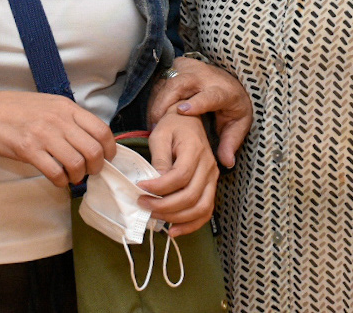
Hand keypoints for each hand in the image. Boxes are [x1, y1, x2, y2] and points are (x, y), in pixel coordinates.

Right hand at [0, 91, 115, 187]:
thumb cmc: (13, 109)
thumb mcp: (47, 104)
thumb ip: (68, 118)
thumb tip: (89, 139)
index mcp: (66, 107)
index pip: (101, 130)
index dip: (110, 149)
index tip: (107, 159)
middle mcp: (58, 119)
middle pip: (93, 150)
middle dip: (96, 167)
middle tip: (89, 173)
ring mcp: (43, 134)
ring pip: (76, 164)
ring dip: (78, 177)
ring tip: (71, 178)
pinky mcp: (27, 150)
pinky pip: (55, 172)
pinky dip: (60, 182)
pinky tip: (57, 180)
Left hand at [139, 113, 218, 236]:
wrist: (188, 122)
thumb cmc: (172, 127)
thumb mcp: (160, 136)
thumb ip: (159, 159)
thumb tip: (155, 183)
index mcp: (195, 150)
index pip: (180, 176)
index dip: (159, 187)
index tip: (140, 187)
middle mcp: (208, 166)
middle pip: (190, 196)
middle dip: (164, 206)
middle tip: (142, 203)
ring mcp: (212, 178)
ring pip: (200, 208)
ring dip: (176, 217)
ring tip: (154, 216)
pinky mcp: (210, 187)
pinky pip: (206, 212)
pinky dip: (191, 225)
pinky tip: (174, 230)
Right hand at [149, 56, 252, 167]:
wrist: (228, 80)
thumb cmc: (233, 105)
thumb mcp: (239, 123)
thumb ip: (231, 142)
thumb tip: (227, 162)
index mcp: (223, 91)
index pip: (210, 96)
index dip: (196, 103)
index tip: (182, 111)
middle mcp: (205, 77)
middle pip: (180, 84)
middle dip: (164, 103)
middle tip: (156, 125)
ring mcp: (190, 69)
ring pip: (167, 82)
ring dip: (157, 103)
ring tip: (153, 124)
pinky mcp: (178, 68)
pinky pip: (161, 81)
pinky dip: (154, 98)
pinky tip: (153, 115)